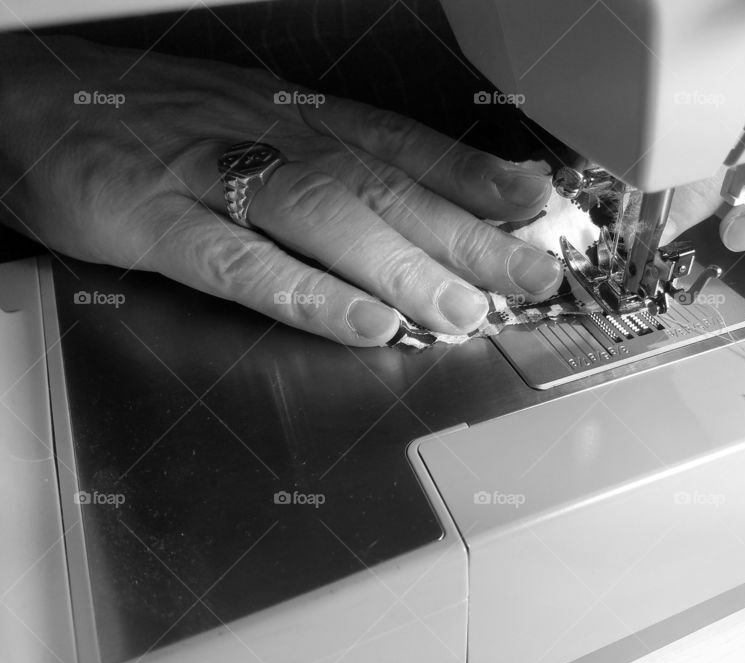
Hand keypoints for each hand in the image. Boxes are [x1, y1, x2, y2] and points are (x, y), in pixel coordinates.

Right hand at [0, 36, 561, 345]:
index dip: (475, 177)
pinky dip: (304, 292)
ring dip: (401, 268)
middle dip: (467, 237)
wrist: (34, 99)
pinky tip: (358, 322)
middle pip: (385, 190)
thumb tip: (412, 210)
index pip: (404, 148)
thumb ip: (332, 169)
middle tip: (531, 276)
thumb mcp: (257, 129)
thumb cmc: (158, 121)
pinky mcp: (157, 220)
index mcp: (299, 123)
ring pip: (324, 222)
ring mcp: (214, 180)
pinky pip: (239, 262)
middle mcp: (272, 144)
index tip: (535, 204)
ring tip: (463, 311)